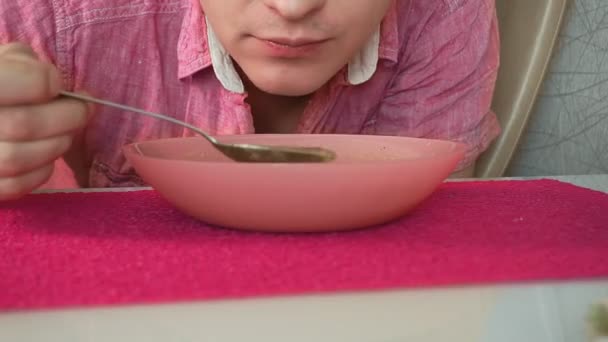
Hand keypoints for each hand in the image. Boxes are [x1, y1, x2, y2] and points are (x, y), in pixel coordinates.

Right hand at [0, 43, 88, 199]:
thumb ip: (21, 61)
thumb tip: (52, 81)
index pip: (15, 82)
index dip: (44, 81)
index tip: (56, 83)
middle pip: (23, 124)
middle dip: (67, 117)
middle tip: (81, 111)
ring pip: (18, 159)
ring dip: (55, 145)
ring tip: (64, 133)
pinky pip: (14, 186)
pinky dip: (41, 170)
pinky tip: (44, 155)